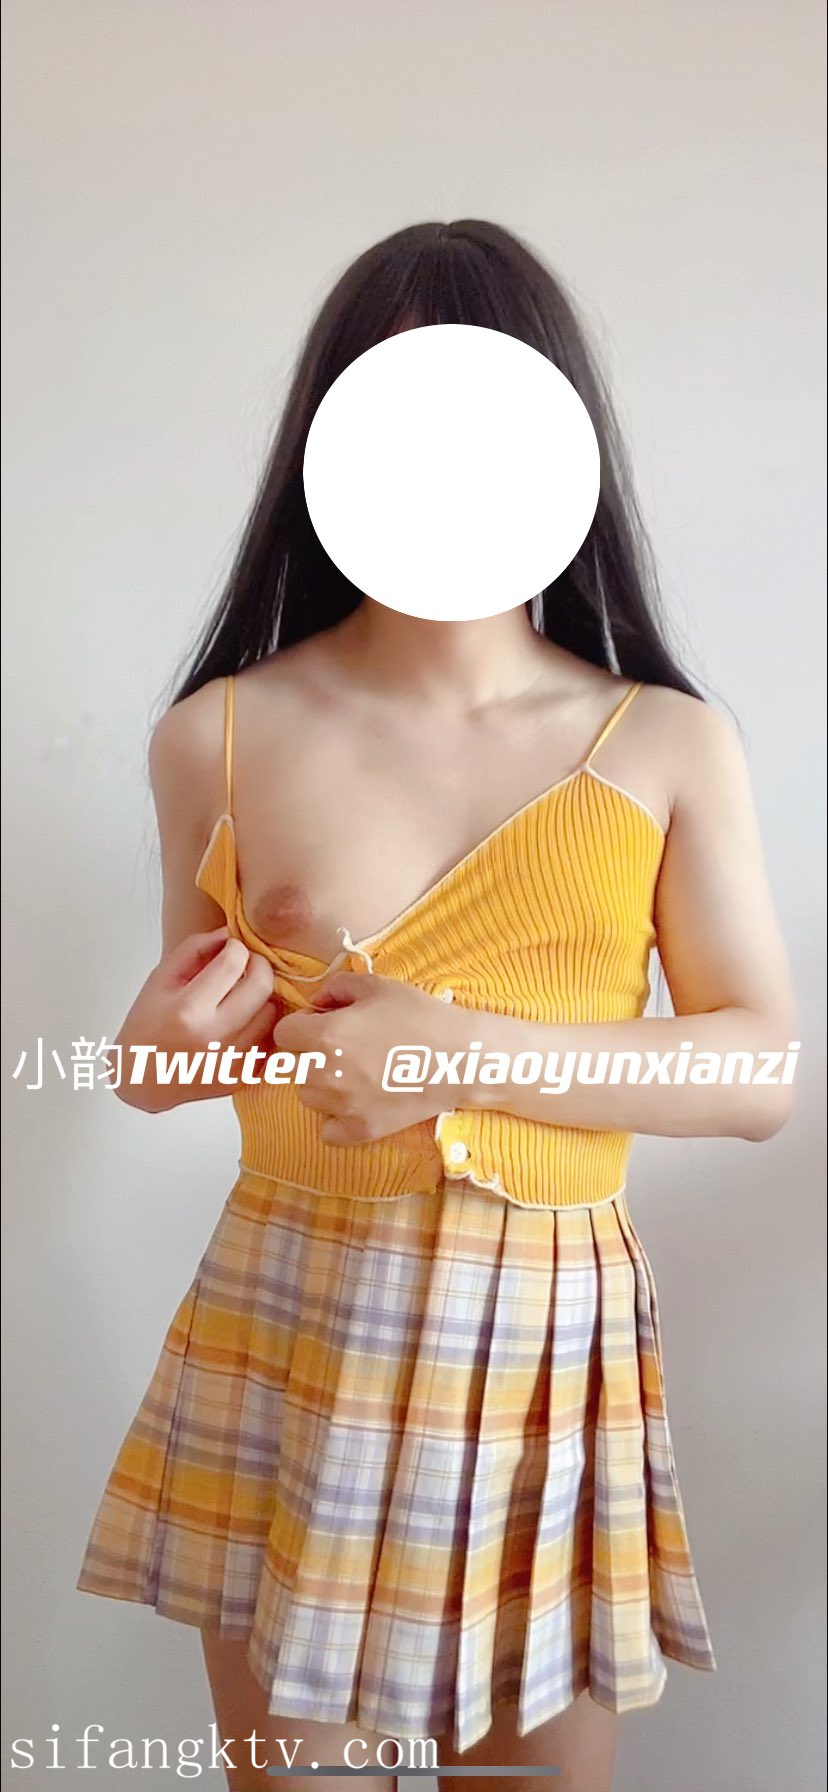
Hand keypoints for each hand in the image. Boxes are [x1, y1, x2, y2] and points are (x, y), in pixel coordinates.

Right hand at [115, 926, 282, 1110]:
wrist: (142, 1080)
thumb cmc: (146, 1026)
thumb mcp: (160, 979)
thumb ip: (194, 949)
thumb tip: (229, 934)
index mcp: (188, 1010)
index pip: (233, 963)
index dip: (237, 947)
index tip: (231, 947)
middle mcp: (214, 1037)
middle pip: (262, 986)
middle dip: (259, 965)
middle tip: (247, 963)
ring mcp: (232, 1061)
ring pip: (272, 1012)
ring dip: (262, 996)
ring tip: (242, 994)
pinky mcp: (244, 1076)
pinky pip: (271, 1039)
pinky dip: (263, 1024)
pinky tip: (245, 1020)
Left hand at [272, 970, 460, 1144]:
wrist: (460, 1058)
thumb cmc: (420, 1016)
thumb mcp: (377, 985)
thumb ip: (336, 987)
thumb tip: (316, 1002)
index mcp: (324, 1036)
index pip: (284, 1033)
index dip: (303, 1025)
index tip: (325, 1023)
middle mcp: (324, 1074)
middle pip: (294, 1066)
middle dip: (312, 1054)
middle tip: (346, 1048)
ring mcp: (341, 1107)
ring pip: (308, 1097)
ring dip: (322, 1085)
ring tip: (355, 1074)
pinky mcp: (360, 1130)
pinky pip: (327, 1130)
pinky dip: (336, 1119)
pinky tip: (357, 1102)